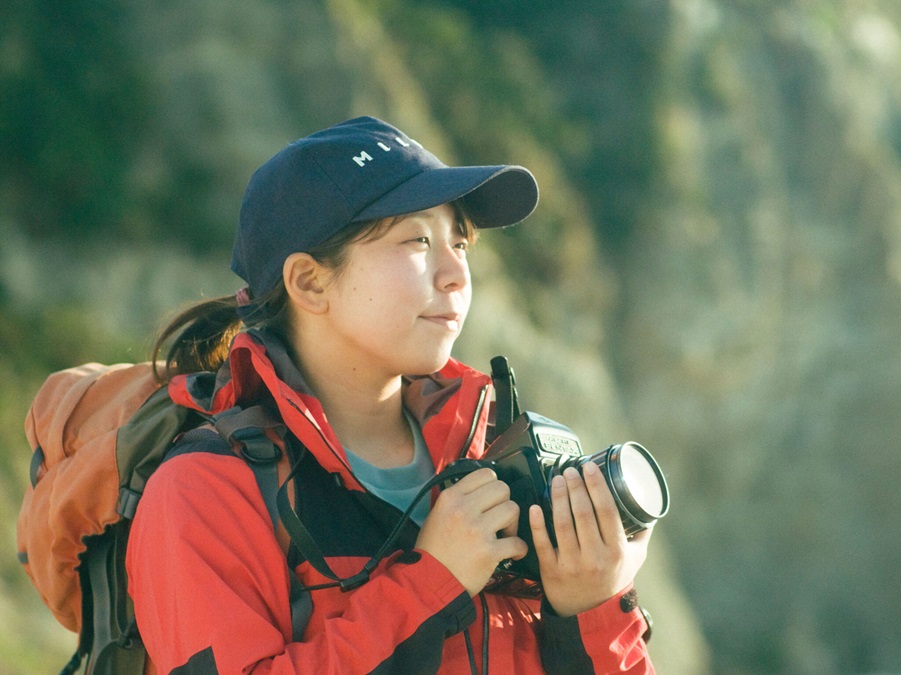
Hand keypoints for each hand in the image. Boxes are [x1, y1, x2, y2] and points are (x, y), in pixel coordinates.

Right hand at [416, 468, 527, 595]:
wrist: (430, 582)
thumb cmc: (433, 550)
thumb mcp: (437, 515)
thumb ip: (458, 500)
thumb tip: (481, 491)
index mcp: (451, 498)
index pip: (485, 475)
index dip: (493, 487)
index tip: (493, 500)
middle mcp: (464, 509)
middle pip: (503, 489)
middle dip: (505, 503)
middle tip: (500, 519)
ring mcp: (478, 530)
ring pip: (513, 510)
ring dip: (513, 524)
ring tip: (505, 536)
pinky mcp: (489, 552)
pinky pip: (518, 542)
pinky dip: (519, 549)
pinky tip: (512, 553)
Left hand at [530, 461, 651, 616]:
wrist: (590, 613)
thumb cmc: (613, 579)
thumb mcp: (635, 559)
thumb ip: (640, 532)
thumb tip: (646, 503)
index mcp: (617, 552)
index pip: (607, 511)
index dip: (597, 486)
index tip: (589, 467)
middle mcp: (595, 558)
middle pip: (583, 514)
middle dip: (575, 487)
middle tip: (569, 470)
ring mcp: (572, 565)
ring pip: (562, 524)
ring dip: (558, 498)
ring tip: (557, 480)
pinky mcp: (551, 571)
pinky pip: (543, 543)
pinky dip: (537, 524)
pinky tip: (535, 506)